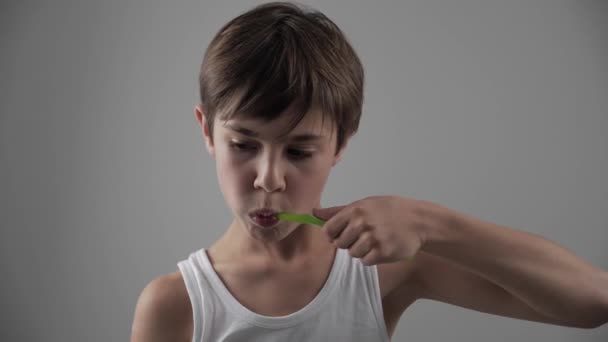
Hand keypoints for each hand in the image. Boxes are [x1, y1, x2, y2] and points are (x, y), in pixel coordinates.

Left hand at [313, 196, 433, 264]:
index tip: (340, 234)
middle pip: (339, 244)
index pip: (328, 229)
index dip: (332, 234)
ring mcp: (373, 238)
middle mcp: (362, 223)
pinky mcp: (383, 252)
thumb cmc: (390, 210)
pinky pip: (365, 261)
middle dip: (348, 242)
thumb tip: (314, 213)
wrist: (419, 221)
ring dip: (361, 251)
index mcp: (355, 210)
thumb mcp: (364, 204)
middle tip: (363, 236)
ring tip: (374, 240)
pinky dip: (371, 257)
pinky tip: (381, 247)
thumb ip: (337, 211)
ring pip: (352, 253)